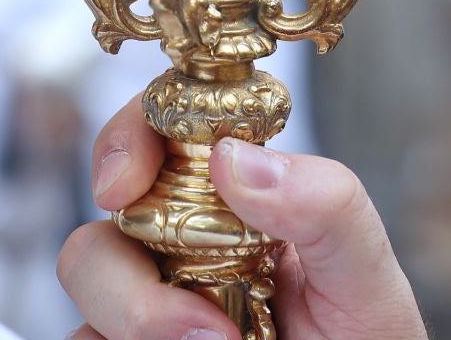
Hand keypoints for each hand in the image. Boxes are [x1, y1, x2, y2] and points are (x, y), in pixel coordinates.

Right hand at [58, 97, 424, 339]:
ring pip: (86, 288)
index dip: (127, 139)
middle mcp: (180, 243)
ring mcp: (151, 302)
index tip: (124, 184)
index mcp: (235, 198)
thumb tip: (232, 157)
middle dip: (125, 276)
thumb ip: (327, 205)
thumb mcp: (365, 274)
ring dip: (134, 321)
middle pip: (101, 224)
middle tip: (202, 330)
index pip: (160, 130)